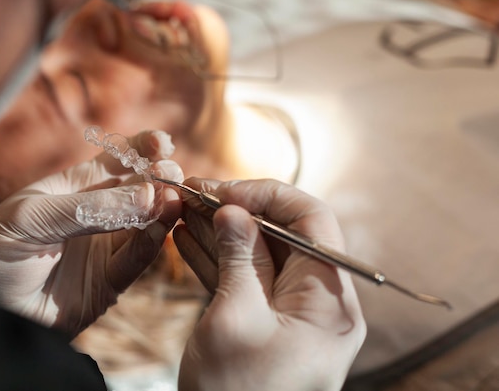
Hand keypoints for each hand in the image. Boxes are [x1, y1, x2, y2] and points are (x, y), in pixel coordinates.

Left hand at [0, 130, 182, 338]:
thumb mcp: (33, 219)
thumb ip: (91, 208)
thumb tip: (149, 194)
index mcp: (73, 189)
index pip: (116, 161)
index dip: (141, 148)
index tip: (163, 143)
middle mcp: (94, 215)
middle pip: (138, 191)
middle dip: (159, 179)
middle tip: (174, 176)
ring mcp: (102, 249)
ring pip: (144, 225)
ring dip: (161, 211)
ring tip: (173, 200)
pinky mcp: (107, 283)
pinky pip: (135, 261)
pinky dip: (150, 245)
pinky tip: (161, 229)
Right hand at [173, 178, 365, 390]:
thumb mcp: (235, 318)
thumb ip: (238, 257)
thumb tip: (232, 210)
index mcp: (329, 301)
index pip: (312, 221)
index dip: (268, 196)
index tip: (224, 190)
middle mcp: (318, 303)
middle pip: (283, 235)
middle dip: (237, 210)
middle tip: (194, 194)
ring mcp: (291, 314)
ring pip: (259, 256)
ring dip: (222, 232)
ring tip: (185, 209)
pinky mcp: (265, 323)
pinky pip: (246, 280)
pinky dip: (218, 259)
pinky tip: (187, 238)